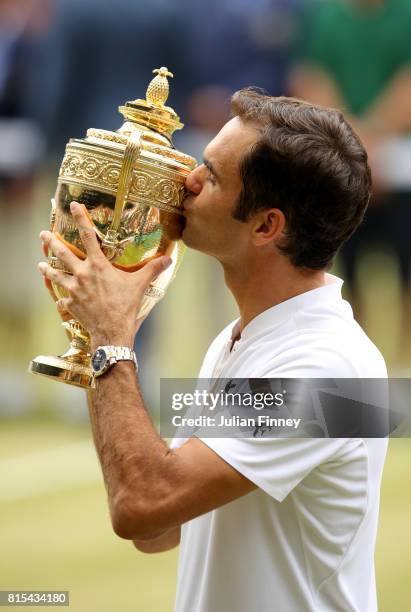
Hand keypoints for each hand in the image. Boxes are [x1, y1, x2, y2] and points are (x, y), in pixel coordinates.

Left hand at [38, 201, 171, 348]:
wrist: (112, 331)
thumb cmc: (125, 306)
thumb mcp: (140, 285)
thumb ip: (153, 269)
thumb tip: (169, 258)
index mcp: (98, 265)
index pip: (88, 236)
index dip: (80, 218)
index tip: (73, 206)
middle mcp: (82, 274)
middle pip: (62, 253)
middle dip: (51, 242)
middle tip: (43, 234)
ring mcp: (73, 289)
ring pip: (55, 275)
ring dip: (47, 269)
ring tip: (41, 265)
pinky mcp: (70, 304)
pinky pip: (62, 298)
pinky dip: (62, 297)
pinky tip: (61, 298)